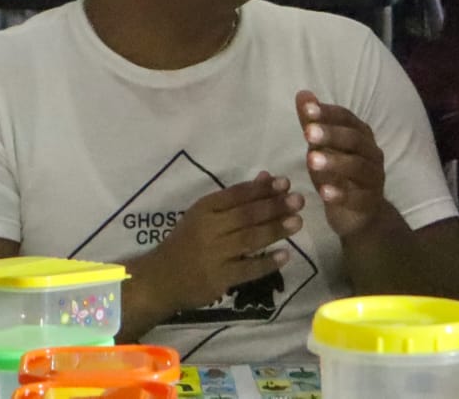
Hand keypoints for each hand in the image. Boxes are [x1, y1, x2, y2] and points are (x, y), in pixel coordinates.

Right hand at [146, 172, 303, 311]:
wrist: (160, 279)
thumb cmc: (186, 242)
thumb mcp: (204, 215)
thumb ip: (235, 198)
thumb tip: (267, 178)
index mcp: (204, 209)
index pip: (236, 195)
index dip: (262, 188)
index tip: (285, 182)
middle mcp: (209, 229)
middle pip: (246, 215)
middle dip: (275, 206)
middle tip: (298, 200)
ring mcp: (214, 255)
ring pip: (250, 239)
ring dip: (275, 230)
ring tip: (297, 222)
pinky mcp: (219, 279)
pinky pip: (247, 270)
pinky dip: (266, 263)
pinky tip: (284, 256)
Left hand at [297, 91, 390, 237]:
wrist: (360, 215)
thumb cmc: (339, 175)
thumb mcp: (323, 148)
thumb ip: (314, 123)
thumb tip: (302, 94)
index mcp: (361, 135)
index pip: (347, 118)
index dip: (329, 113)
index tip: (307, 110)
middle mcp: (371, 153)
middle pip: (355, 140)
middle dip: (332, 134)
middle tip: (308, 133)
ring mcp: (374, 178)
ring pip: (358, 167)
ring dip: (335, 162)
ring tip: (311, 161)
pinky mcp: (370, 203)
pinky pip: (358, 197)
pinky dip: (342, 194)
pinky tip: (324, 193)